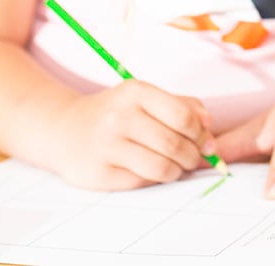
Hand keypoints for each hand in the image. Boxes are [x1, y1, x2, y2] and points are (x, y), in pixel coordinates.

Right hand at [45, 80, 216, 190]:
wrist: (64, 129)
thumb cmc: (116, 112)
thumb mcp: (146, 97)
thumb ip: (183, 106)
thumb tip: (210, 127)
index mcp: (134, 92)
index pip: (183, 116)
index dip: (201, 133)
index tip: (205, 141)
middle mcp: (118, 117)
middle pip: (174, 144)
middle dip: (192, 156)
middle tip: (193, 158)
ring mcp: (106, 146)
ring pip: (161, 168)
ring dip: (177, 171)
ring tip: (176, 167)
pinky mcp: (98, 173)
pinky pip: (141, 182)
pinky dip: (155, 180)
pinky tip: (152, 171)